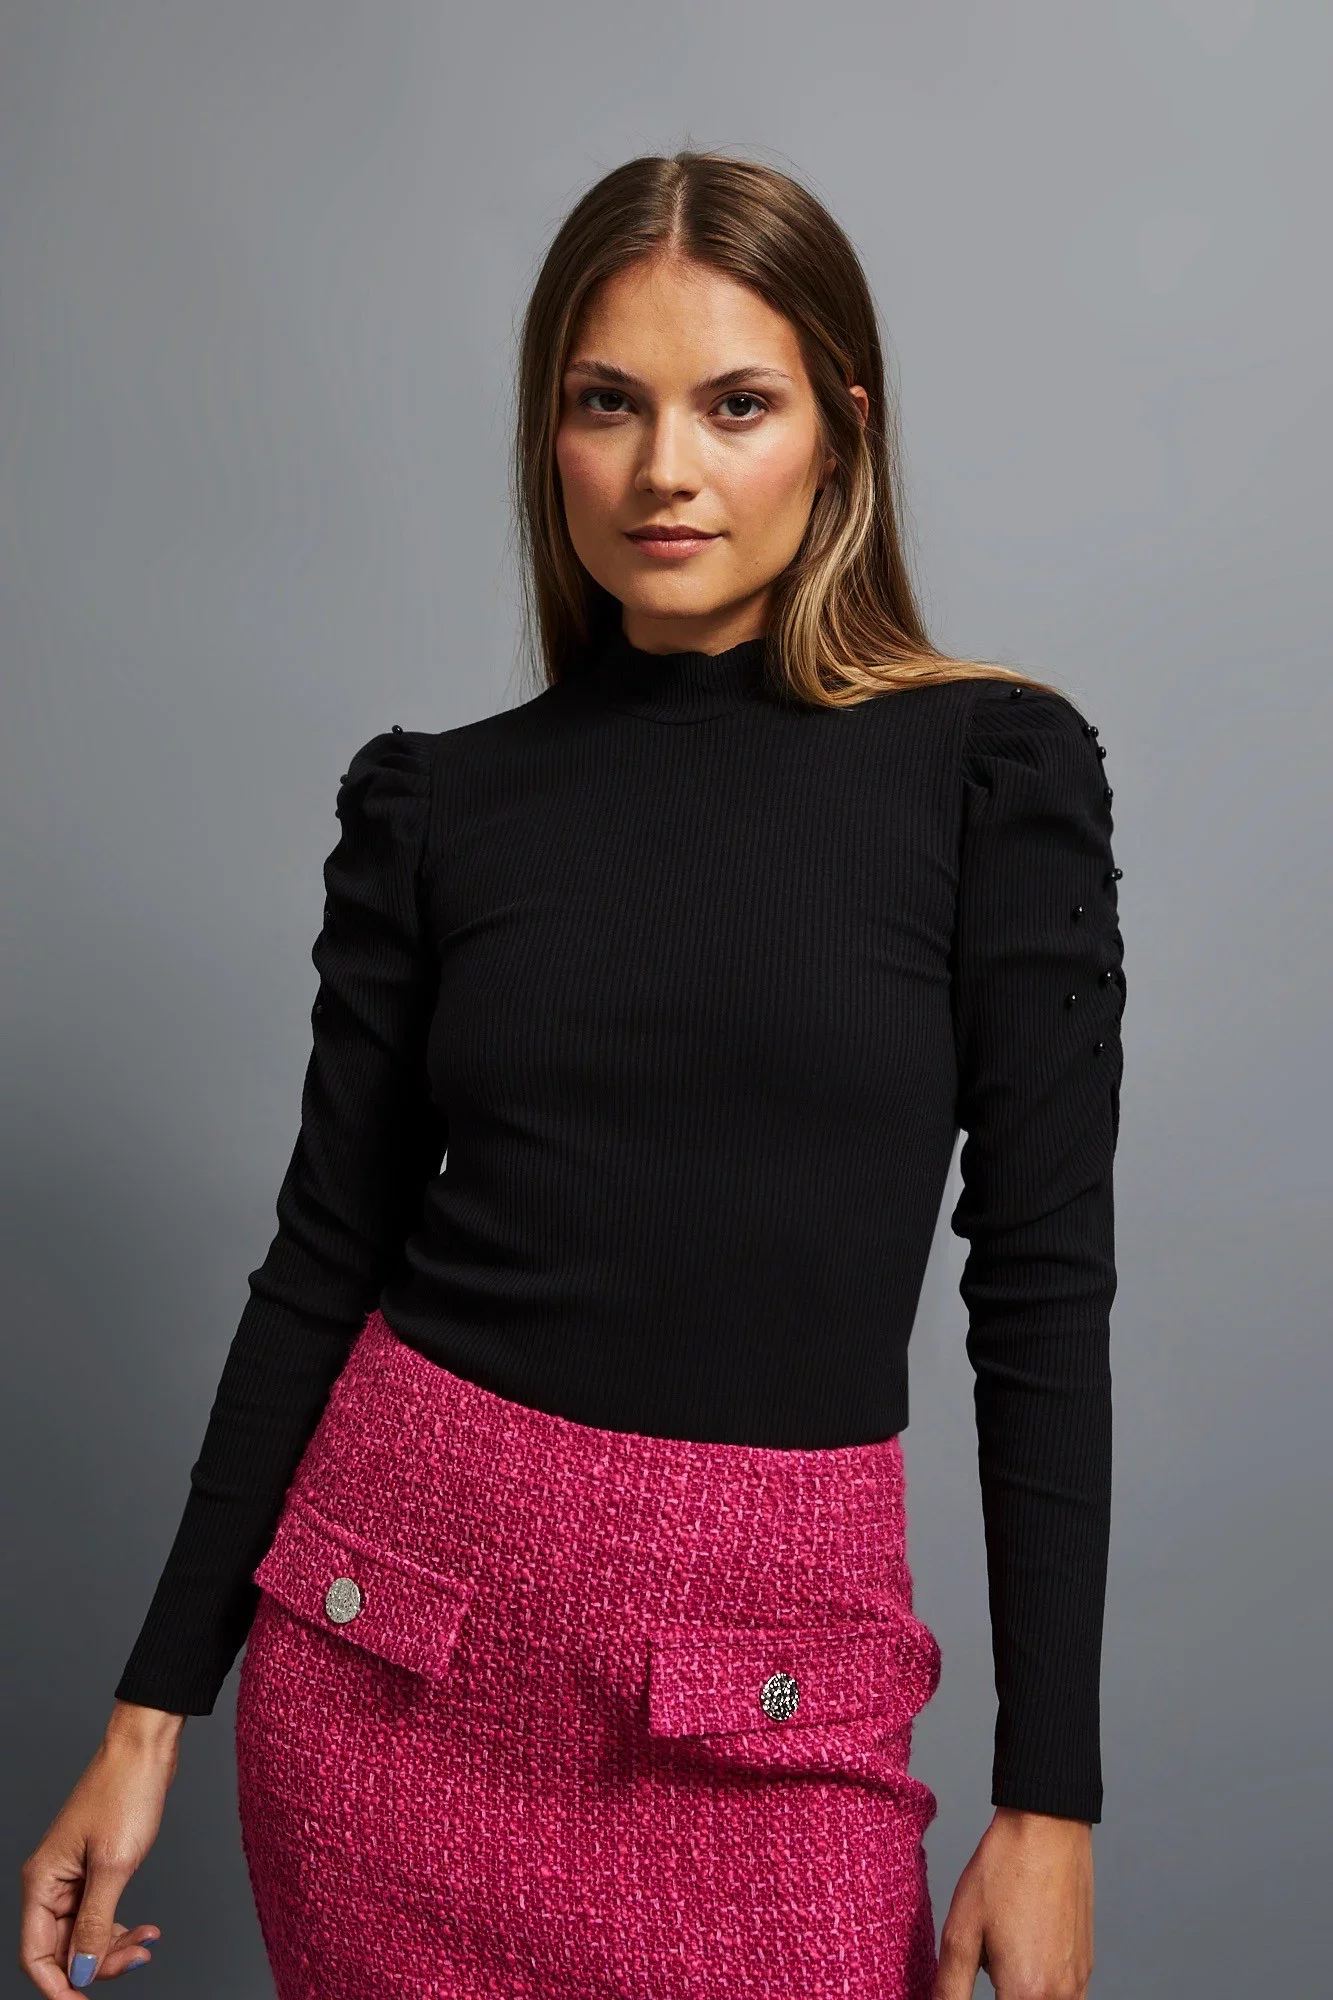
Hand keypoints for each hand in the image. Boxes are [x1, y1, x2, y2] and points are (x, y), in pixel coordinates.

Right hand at [19, 1701, 184, 1992]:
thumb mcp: (114, 1865)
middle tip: (139, 1959)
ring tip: (148, 1943)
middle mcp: (51, 1883)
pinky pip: (100, 1916)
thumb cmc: (125, 1792)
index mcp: (42, 1882)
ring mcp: (74, 1878)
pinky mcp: (96, 1870)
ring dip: (113, 1947)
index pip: (35, 1955)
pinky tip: (148, 1930)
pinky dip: (121, 1928)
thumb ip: (94, 1924)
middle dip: (98, 1963)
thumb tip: (79, 1971)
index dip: (57, 1985)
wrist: (146, 1749)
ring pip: (84, 1935)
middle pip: (62, 1949)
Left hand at [932, 1807, 1093, 1999]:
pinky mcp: (1086, 1967)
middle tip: (984, 1964)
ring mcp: (1079, 1983)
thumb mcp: (961, 1931)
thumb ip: (950, 1989)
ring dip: (1018, 1996)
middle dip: (999, 1997)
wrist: (1048, 1828)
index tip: (966, 1985)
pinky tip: (1020, 1957)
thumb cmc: (1005, 1871)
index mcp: (1027, 1993)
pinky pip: (1063, 1998)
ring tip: (1000, 1963)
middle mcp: (1061, 1996)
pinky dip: (1038, 1990)